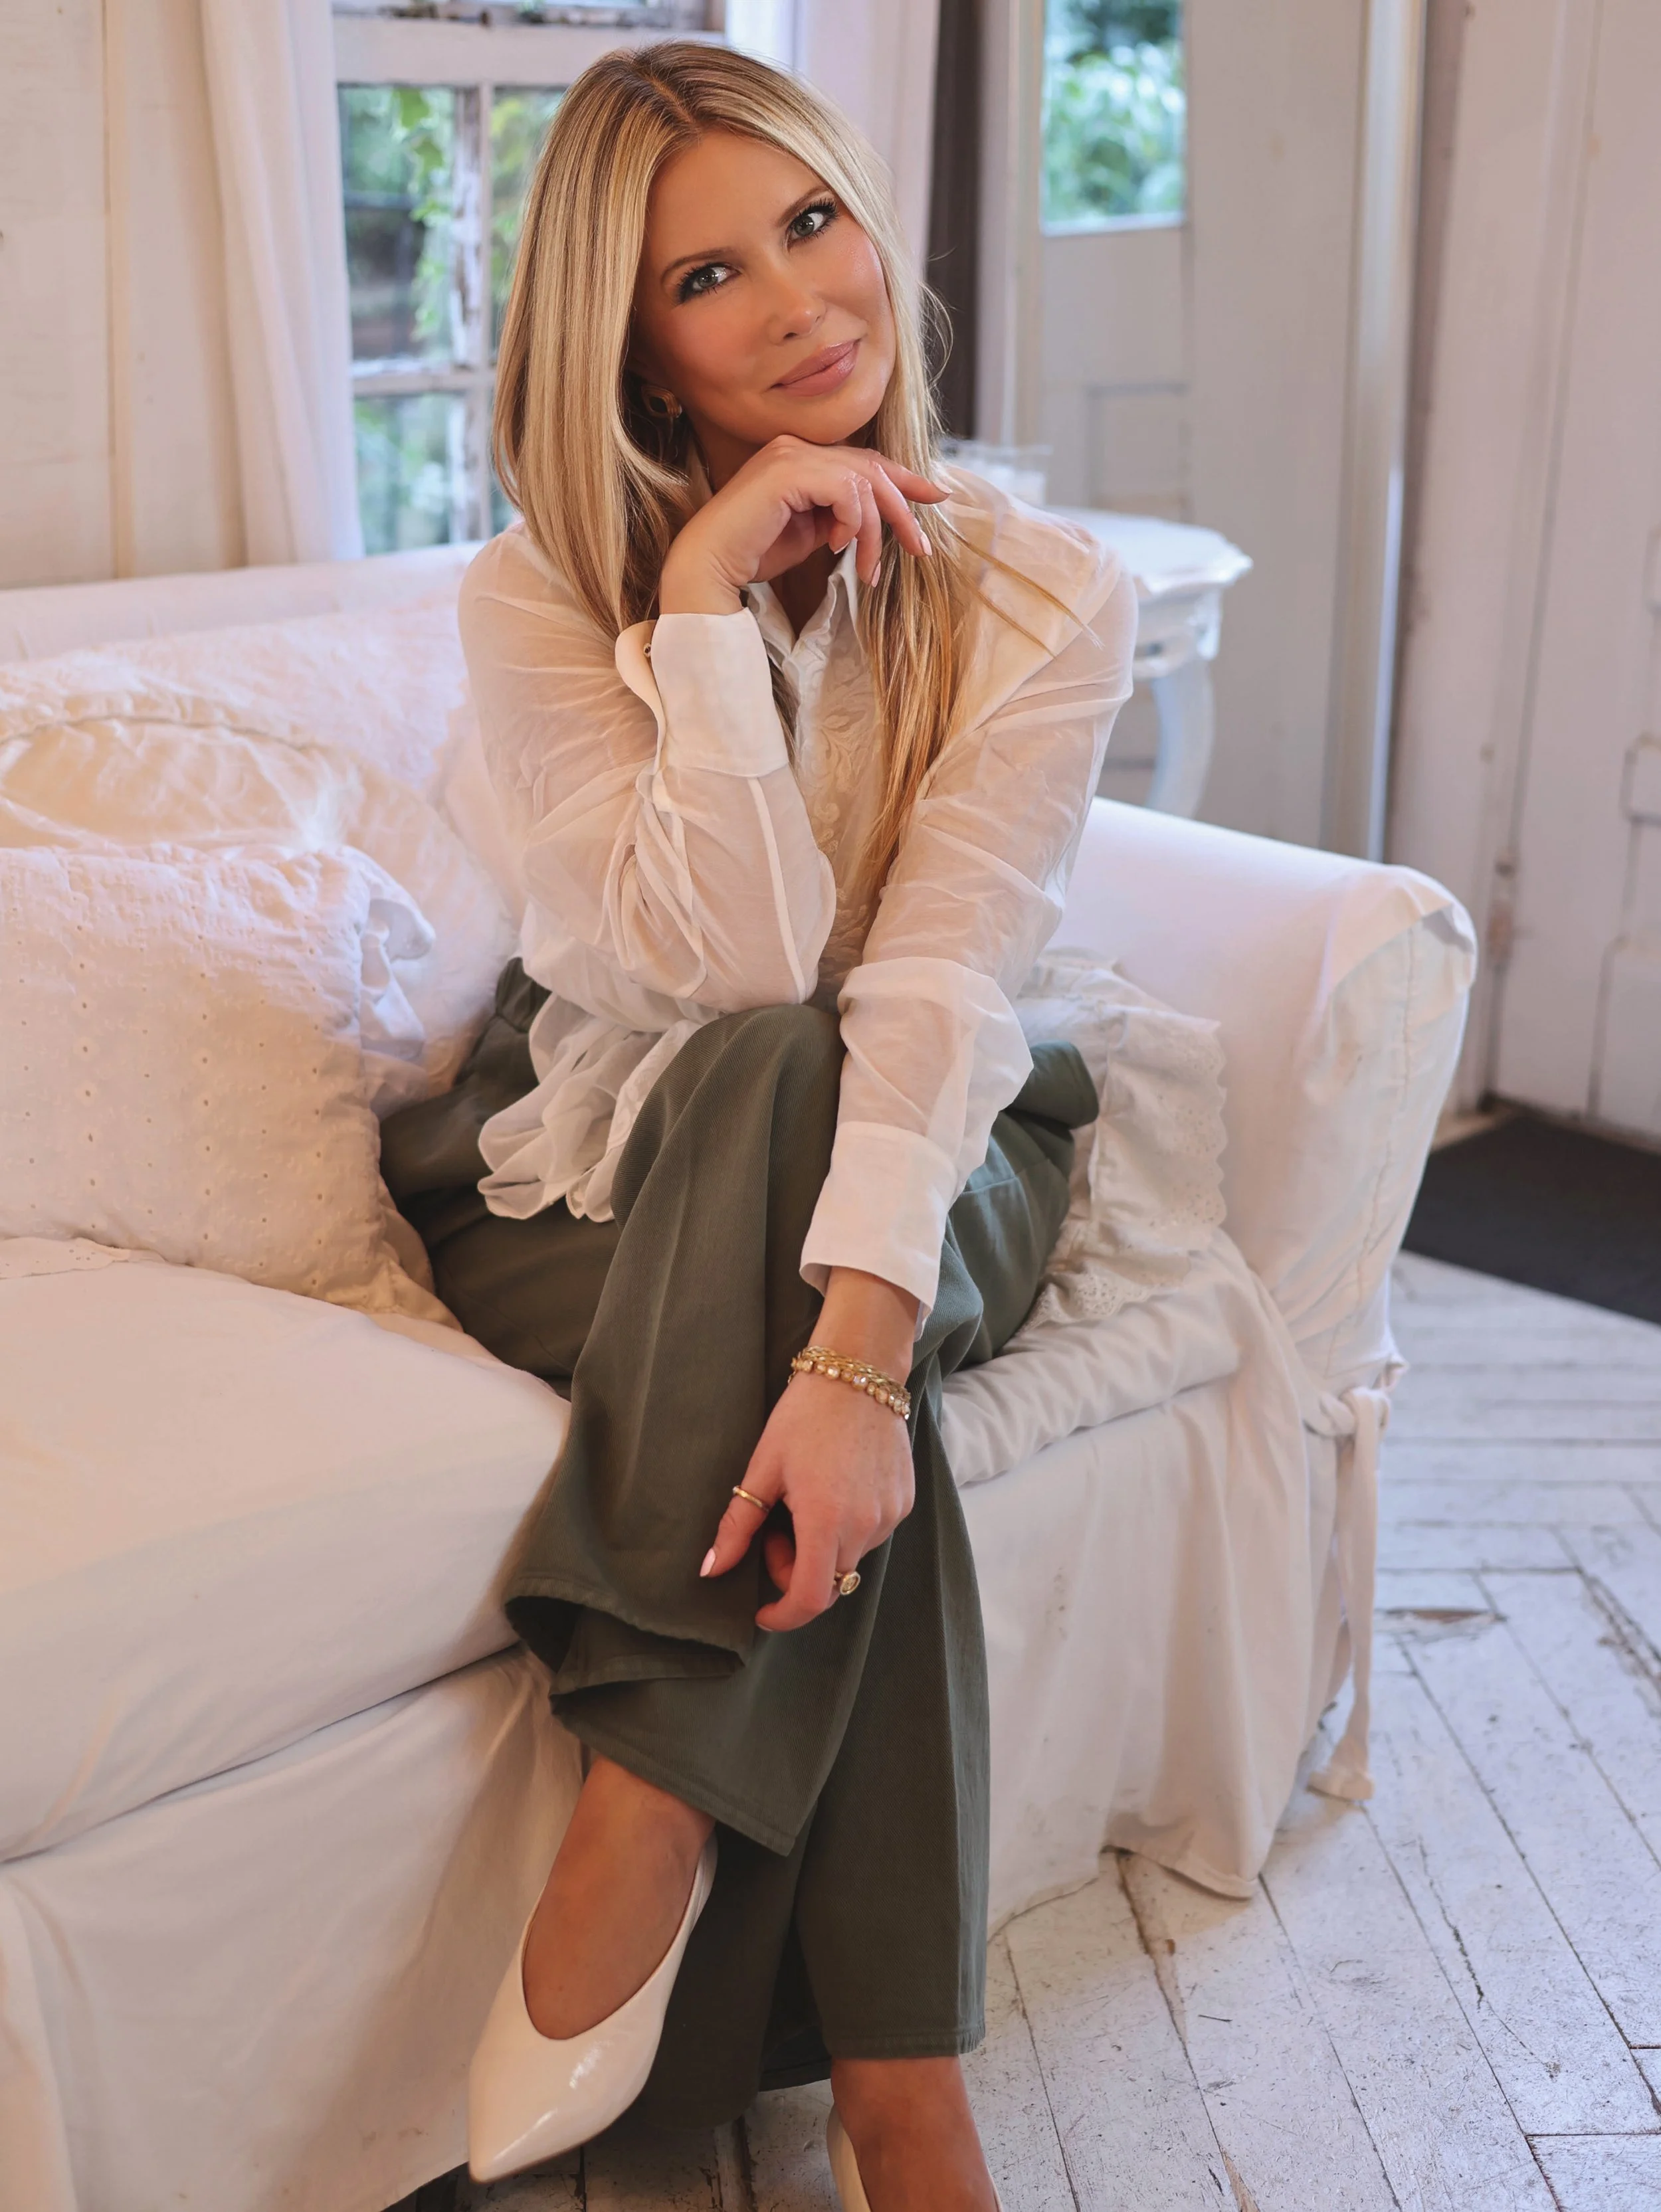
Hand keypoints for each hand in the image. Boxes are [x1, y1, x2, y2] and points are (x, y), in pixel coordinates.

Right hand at [660, 436, 947, 615]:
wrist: (710, 566)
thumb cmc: (753, 554)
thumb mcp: (810, 533)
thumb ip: (838, 516)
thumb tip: (871, 519)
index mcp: (800, 458)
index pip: (863, 461)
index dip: (905, 477)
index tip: (937, 495)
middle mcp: (796, 447)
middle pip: (872, 469)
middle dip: (903, 510)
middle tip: (920, 549)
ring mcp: (791, 455)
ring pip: (863, 483)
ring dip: (875, 531)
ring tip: (868, 570)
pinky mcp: (788, 471)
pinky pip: (845, 492)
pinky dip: (852, 523)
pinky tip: (837, 547)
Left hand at [699, 1267, 919, 1629]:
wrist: (858, 1372)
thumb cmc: (803, 1416)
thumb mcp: (762, 1469)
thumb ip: (736, 1527)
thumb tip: (710, 1570)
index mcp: (826, 1521)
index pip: (811, 1599)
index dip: (784, 1615)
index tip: (763, 1611)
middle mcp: (866, 1525)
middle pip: (830, 1581)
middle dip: (795, 1569)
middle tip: (775, 1527)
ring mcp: (891, 1514)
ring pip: (851, 1558)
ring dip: (823, 1547)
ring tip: (804, 1501)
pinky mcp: (905, 1500)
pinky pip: (873, 1533)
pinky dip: (849, 1528)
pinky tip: (834, 1490)